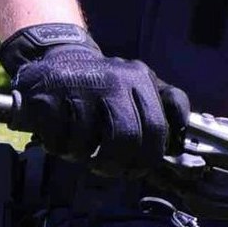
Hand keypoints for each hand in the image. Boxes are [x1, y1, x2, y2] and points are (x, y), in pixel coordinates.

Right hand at [1, 23, 186, 167]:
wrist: (56, 57)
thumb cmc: (104, 84)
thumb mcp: (141, 86)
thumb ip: (168, 107)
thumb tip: (181, 142)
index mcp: (139, 78)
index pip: (155, 128)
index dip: (148, 157)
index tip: (139, 169)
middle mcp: (112, 79)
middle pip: (125, 138)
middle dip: (117, 164)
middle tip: (108, 169)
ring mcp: (78, 86)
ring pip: (89, 143)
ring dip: (83, 155)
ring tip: (81, 148)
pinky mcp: (47, 97)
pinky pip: (60, 140)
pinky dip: (59, 147)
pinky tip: (61, 136)